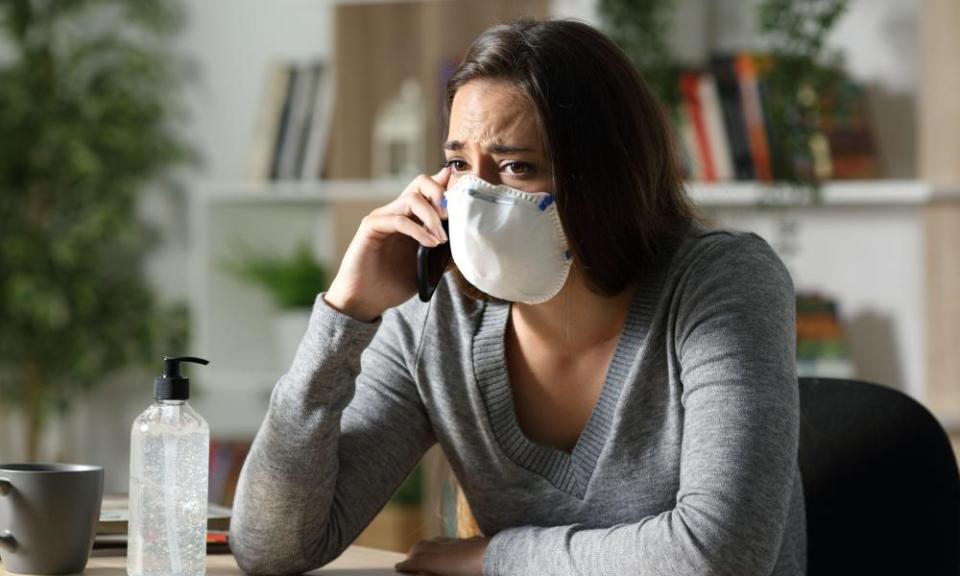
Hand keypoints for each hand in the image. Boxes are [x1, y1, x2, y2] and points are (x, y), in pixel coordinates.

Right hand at [325, 168, 449, 321]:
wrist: (366, 300)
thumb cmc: (393, 284)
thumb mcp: (427, 267)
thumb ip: (443, 251)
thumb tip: (466, 241)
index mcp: (411, 218)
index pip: (429, 189)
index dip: (447, 188)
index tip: (463, 202)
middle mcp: (396, 212)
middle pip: (421, 182)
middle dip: (440, 195)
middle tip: (451, 218)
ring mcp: (383, 217)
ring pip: (412, 198)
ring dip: (432, 217)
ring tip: (441, 239)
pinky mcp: (371, 226)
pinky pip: (398, 220)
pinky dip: (418, 230)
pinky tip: (429, 244)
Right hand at [395, 537, 488, 575]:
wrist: (499, 557)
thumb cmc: (476, 572)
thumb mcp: (450, 575)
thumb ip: (433, 573)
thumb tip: (420, 571)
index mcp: (438, 562)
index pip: (417, 562)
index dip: (406, 565)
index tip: (399, 567)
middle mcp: (445, 549)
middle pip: (422, 547)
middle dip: (413, 553)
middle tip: (408, 560)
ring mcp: (457, 543)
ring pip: (435, 541)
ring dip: (425, 546)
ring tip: (422, 552)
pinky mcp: (469, 541)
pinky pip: (449, 540)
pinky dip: (440, 544)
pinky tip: (444, 547)